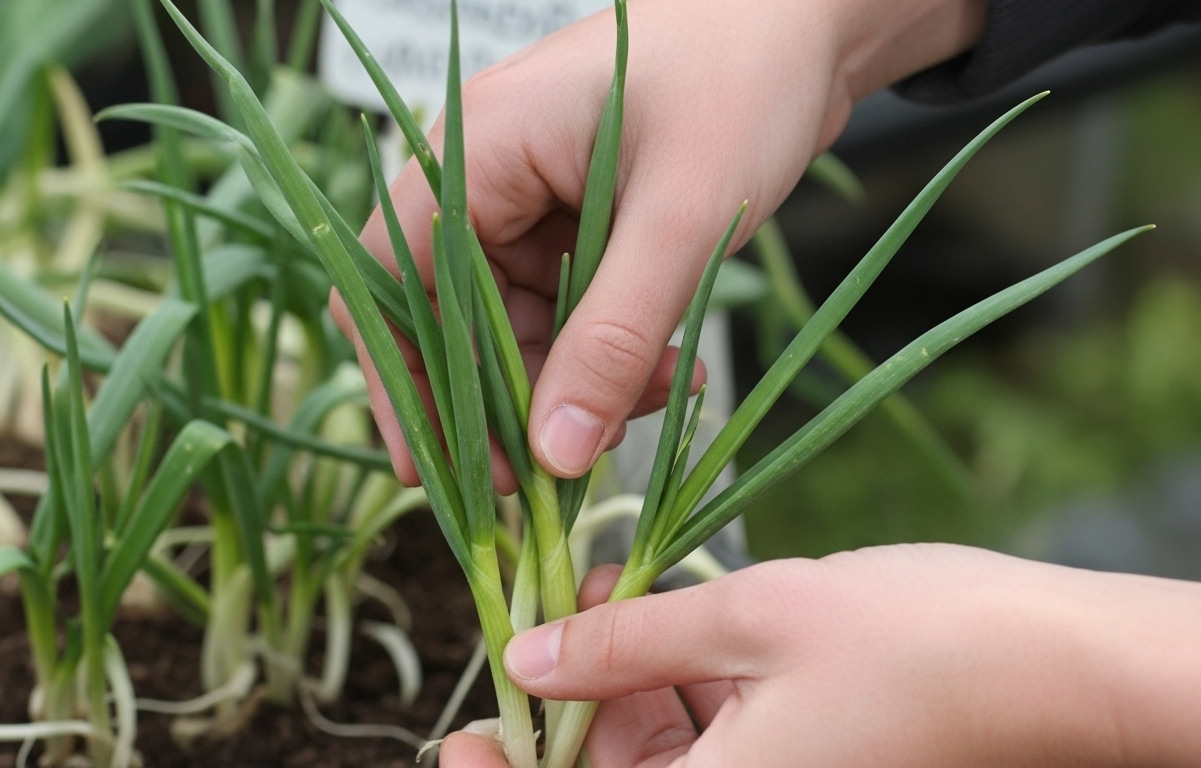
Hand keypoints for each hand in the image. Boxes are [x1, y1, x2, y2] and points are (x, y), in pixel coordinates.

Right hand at [332, 0, 986, 486]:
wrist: (809, 21)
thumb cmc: (741, 77)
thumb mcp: (681, 217)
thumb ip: (613, 336)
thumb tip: (553, 452)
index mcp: (475, 149)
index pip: (391, 281)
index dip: (400, 381)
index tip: (433, 467)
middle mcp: (484, 177)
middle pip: (450, 320)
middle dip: (511, 397)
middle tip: (564, 467)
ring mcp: (528, 200)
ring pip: (514, 329)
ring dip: (577, 381)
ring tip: (660, 395)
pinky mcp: (574, 223)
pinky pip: (566, 313)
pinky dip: (609, 353)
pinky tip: (669, 369)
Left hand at [443, 547, 1200, 766]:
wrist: (1057, 664)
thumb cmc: (915, 642)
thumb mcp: (751, 618)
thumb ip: (627, 642)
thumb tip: (523, 661)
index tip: (463, 740)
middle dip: (568, 706)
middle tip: (552, 615)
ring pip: (657, 752)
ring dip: (622, 679)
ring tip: (611, 591)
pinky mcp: (800, 755)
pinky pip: (709, 732)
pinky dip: (677, 677)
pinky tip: (665, 608)